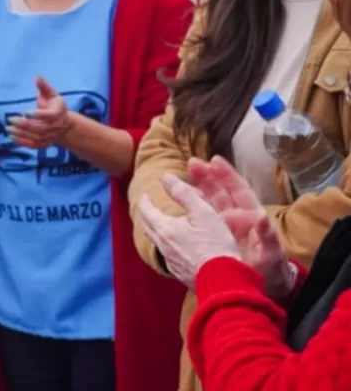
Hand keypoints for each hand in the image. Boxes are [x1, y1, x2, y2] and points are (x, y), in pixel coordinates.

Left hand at [6, 77, 72, 148]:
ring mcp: (50, 137)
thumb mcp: (52, 95)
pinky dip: (22, 143)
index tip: (25, 112)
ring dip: (21, 134)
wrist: (65, 125)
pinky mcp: (44, 144)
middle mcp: (55, 127)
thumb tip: (37, 77)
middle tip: (11, 120)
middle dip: (25, 125)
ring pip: (36, 138)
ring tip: (8, 129)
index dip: (37, 115)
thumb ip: (44, 87)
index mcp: (58, 113)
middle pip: (40, 128)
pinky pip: (33, 145)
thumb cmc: (55, 107)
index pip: (49, 116)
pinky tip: (11, 138)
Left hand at [138, 175, 241, 288]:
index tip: (145, 196)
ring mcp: (172, 262)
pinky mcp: (182, 274)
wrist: (223, 281)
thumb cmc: (215, 244)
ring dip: (158, 233)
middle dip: (148, 217)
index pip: (147, 212)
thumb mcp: (203, 212)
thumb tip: (166, 178)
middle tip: (150, 210)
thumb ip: (183, 193)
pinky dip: (170, 247)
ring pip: (159, 244)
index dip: (145, 202)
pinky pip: (170, 257)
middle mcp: (163, 247)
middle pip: (149, 229)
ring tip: (163, 228)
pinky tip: (179, 248)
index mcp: (165, 229)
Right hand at [188, 156, 295, 299]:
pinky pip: (201, 220)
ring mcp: (224, 228)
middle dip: (207, 177)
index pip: (239, 190)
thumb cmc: (270, 271)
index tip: (214, 160)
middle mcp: (238, 219)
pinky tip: (179, 206)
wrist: (259, 290)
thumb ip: (267, 237)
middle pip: (220, 193)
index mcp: (251, 218)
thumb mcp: (271, 254)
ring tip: (180, 178)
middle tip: (191, 163)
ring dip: (196, 189)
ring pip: (208, 204)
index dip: (227, 175)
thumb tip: (262, 219)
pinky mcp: (213, 239)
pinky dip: (191, 209)